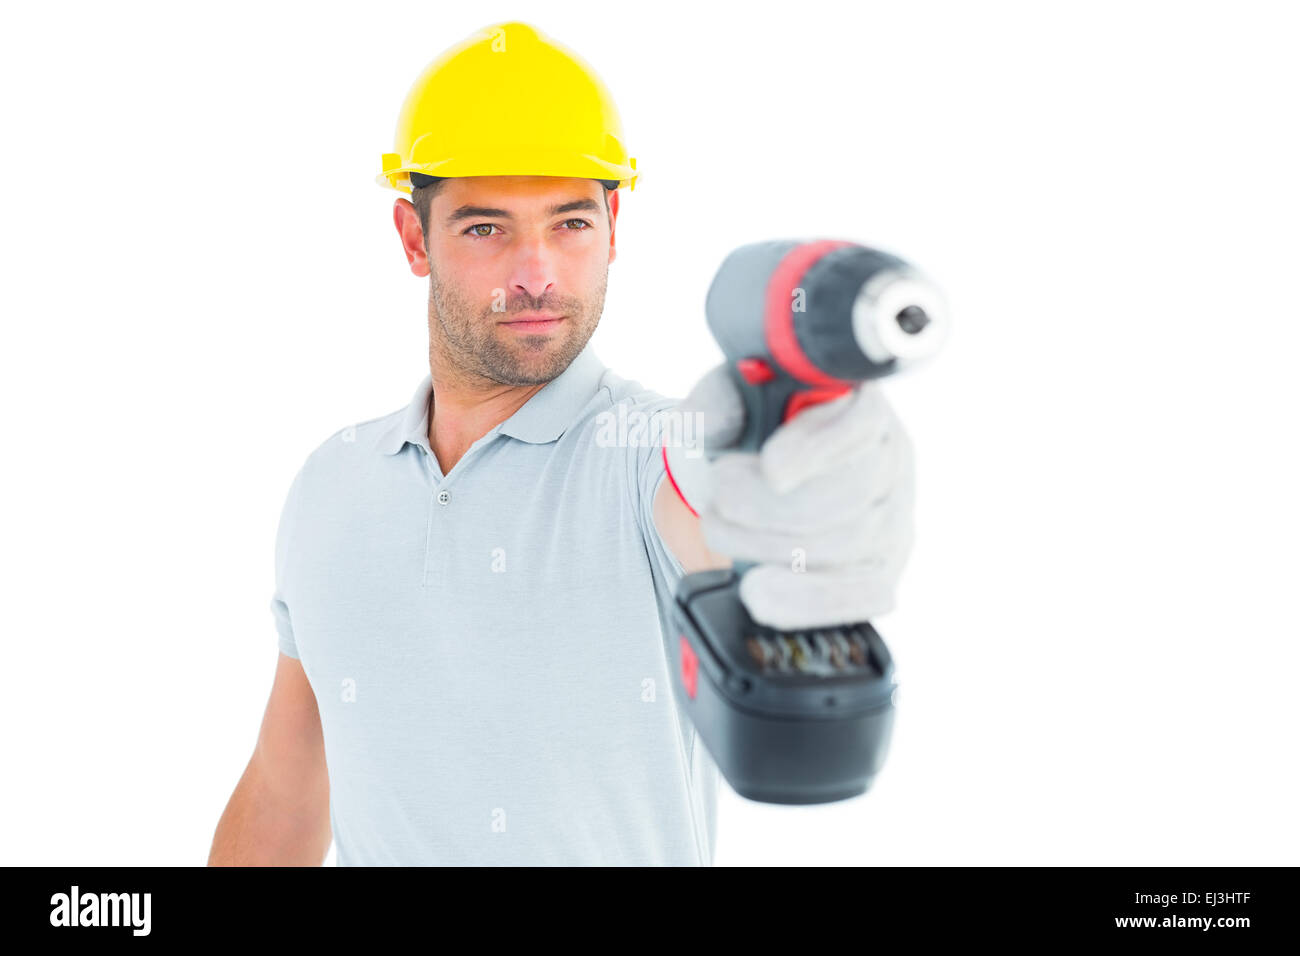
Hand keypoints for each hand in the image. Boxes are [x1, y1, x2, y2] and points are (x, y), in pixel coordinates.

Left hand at [667, 364, 916, 629]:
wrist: (751, 487)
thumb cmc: (752, 435)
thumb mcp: (730, 406)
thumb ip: (719, 403)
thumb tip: (711, 421)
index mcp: (862, 406)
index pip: (859, 424)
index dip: (817, 449)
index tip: (771, 468)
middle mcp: (890, 462)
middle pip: (852, 494)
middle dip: (773, 506)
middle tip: (719, 498)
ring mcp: (892, 521)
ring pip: (848, 547)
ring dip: (769, 546)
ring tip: (718, 528)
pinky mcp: (879, 572)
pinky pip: (858, 597)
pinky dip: (804, 600)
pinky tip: (759, 593)